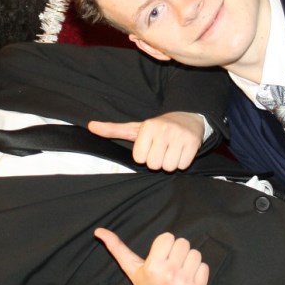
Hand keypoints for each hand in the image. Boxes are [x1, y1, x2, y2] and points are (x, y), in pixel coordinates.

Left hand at [88, 112, 204, 170]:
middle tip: (161, 149)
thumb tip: (90, 126)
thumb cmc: (158, 128)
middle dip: (157, 160)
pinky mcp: (193, 142)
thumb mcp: (136, 128)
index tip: (150, 146)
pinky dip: (182, 162)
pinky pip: (183, 165)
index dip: (144, 156)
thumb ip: (113, 130)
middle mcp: (164, 129)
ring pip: (169, 167)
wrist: (188, 118)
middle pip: (154, 165)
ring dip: (170, 162)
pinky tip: (181, 151)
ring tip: (171, 150)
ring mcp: (180, 136)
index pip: (140, 159)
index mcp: (147, 126)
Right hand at [95, 227, 208, 284]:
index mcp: (153, 267)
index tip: (160, 257)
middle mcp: (169, 274)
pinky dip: (198, 271)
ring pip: (195, 253)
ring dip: (188, 260)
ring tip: (179, 272)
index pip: (168, 237)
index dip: (164, 245)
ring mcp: (184, 283)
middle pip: (183, 242)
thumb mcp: (131, 268)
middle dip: (177, 251)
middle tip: (170, 264)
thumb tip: (98, 230)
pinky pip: (204, 266)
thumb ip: (116, 248)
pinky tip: (187, 280)